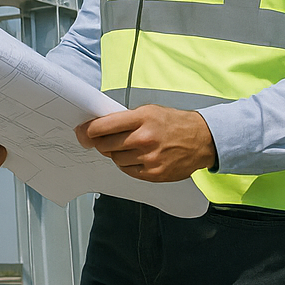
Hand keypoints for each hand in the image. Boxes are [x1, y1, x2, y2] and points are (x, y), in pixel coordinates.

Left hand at [76, 105, 217, 181]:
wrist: (202, 140)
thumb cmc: (174, 123)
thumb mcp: (149, 111)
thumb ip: (125, 119)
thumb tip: (99, 126)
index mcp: (141, 118)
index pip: (103, 126)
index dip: (88, 130)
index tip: (82, 132)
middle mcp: (144, 139)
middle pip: (105, 145)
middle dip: (98, 142)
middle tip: (99, 140)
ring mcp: (149, 158)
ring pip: (115, 158)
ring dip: (115, 153)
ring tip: (127, 146)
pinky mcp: (154, 174)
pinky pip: (127, 170)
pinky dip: (126, 164)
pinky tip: (135, 157)